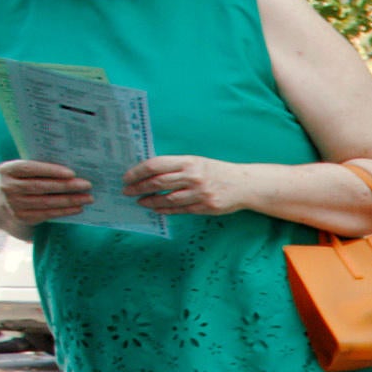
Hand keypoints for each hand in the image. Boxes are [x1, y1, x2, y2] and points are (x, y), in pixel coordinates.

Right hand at [0, 159, 91, 225]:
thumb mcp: (22, 170)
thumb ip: (38, 167)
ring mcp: (14, 204)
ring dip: (69, 200)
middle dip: (66, 185)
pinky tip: (78, 208)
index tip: (71, 173)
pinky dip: (64, 211)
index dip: (50, 170)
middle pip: (40, 186)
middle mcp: (7, 187)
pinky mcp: (22, 217)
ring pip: (46, 202)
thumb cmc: (21, 179)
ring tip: (88, 198)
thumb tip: (71, 168)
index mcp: (7, 170)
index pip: (29, 168)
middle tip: (87, 184)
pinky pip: (47, 214)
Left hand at [121, 154, 243, 217]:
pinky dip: (165, 209)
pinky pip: (180, 209)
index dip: (138, 172)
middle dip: (138, 187)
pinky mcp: (206, 207)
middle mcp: (193, 176)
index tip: (127, 177)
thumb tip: (149, 173)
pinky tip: (156, 209)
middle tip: (127, 191)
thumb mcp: (197, 162)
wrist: (244, 184)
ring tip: (140, 201)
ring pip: (167, 198)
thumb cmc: (217, 172)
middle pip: (158, 182)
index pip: (156, 165)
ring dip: (150, 201)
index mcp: (189, 162)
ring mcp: (200, 193)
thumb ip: (176, 166)